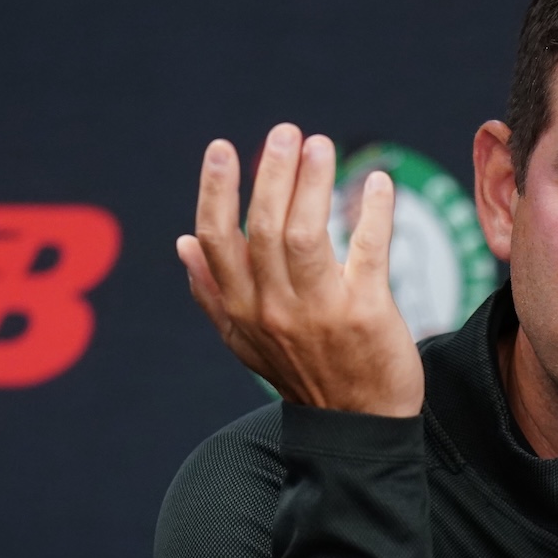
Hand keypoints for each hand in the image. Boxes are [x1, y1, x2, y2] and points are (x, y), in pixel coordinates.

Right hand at [175, 123, 421, 417]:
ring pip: (306, 234)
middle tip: (284, 133)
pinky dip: (373, 212)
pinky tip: (377, 182)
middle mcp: (274, 310)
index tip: (221, 148)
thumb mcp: (245, 342)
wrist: (359, 424)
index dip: (215, 191)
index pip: (217, 241)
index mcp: (242, 310)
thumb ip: (212, 293)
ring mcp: (320, 312)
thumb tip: (181, 243)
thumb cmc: (304, 374)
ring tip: (319, 145)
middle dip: (271, 174)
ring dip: (312, 183)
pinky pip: (368, 251)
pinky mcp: (367, 313)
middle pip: (264, 228)